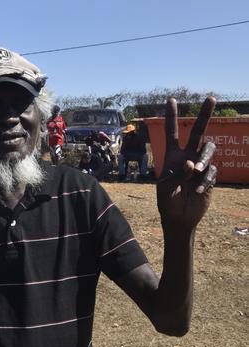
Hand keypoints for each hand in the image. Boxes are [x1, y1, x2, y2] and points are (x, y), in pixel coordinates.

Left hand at [157, 97, 216, 228]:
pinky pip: (211, 172)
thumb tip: (191, 163)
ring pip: (209, 149)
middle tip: (211, 97)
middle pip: (198, 132)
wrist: (178, 218)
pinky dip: (204, 181)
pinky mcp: (209, 177)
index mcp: (172, 156)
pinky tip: (196, 191)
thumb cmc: (167, 201)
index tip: (171, 99)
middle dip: (204, 115)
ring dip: (204, 157)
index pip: (171, 133)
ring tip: (197, 169)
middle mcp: (187, 156)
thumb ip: (176, 175)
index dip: (172, 117)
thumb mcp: (165, 188)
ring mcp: (200, 166)